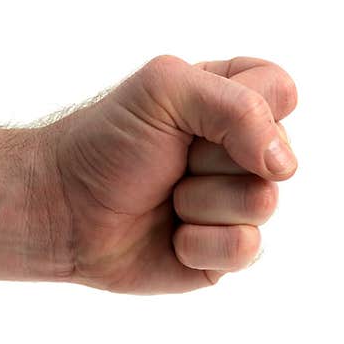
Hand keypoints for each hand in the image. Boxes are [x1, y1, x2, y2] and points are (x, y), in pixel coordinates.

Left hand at [46, 54, 297, 293]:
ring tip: (165, 198)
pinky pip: (245, 249)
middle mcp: (240, 155)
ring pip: (262, 204)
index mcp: (230, 103)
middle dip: (213, 158)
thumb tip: (284, 166)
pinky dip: (198, 243)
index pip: (281, 92)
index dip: (247, 108)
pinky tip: (170, 236)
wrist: (60, 208)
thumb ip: (238, 106)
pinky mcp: (223, 254)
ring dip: (200, 201)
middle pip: (278, 154)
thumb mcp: (165, 90)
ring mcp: (234, 206)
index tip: (193, 116)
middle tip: (169, 160)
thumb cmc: (105, 142)